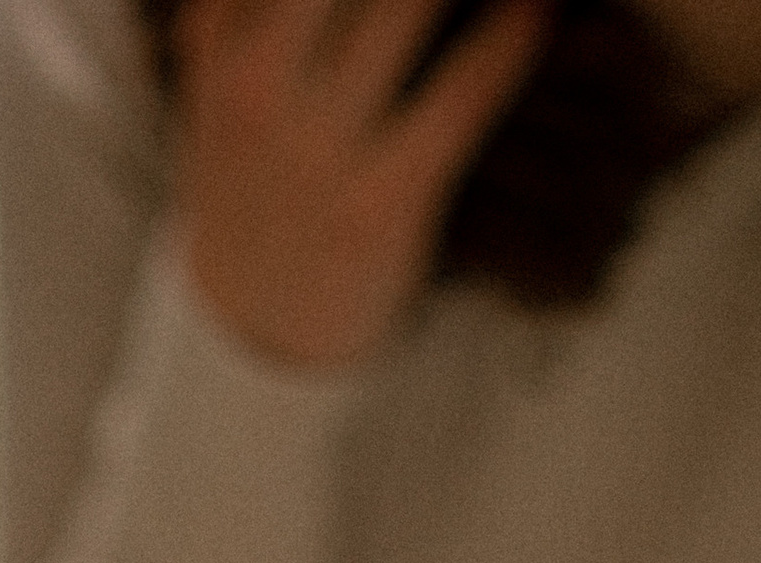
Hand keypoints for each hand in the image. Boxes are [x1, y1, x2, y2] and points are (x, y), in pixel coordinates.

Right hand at [172, 0, 544, 372]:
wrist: (251, 333)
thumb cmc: (256, 177)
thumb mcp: (220, 76)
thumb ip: (238, 5)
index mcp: (224, 38)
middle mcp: (259, 85)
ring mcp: (318, 148)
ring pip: (407, 6)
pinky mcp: (382, 202)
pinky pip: (462, 97)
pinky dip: (511, 38)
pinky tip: (541, 8)